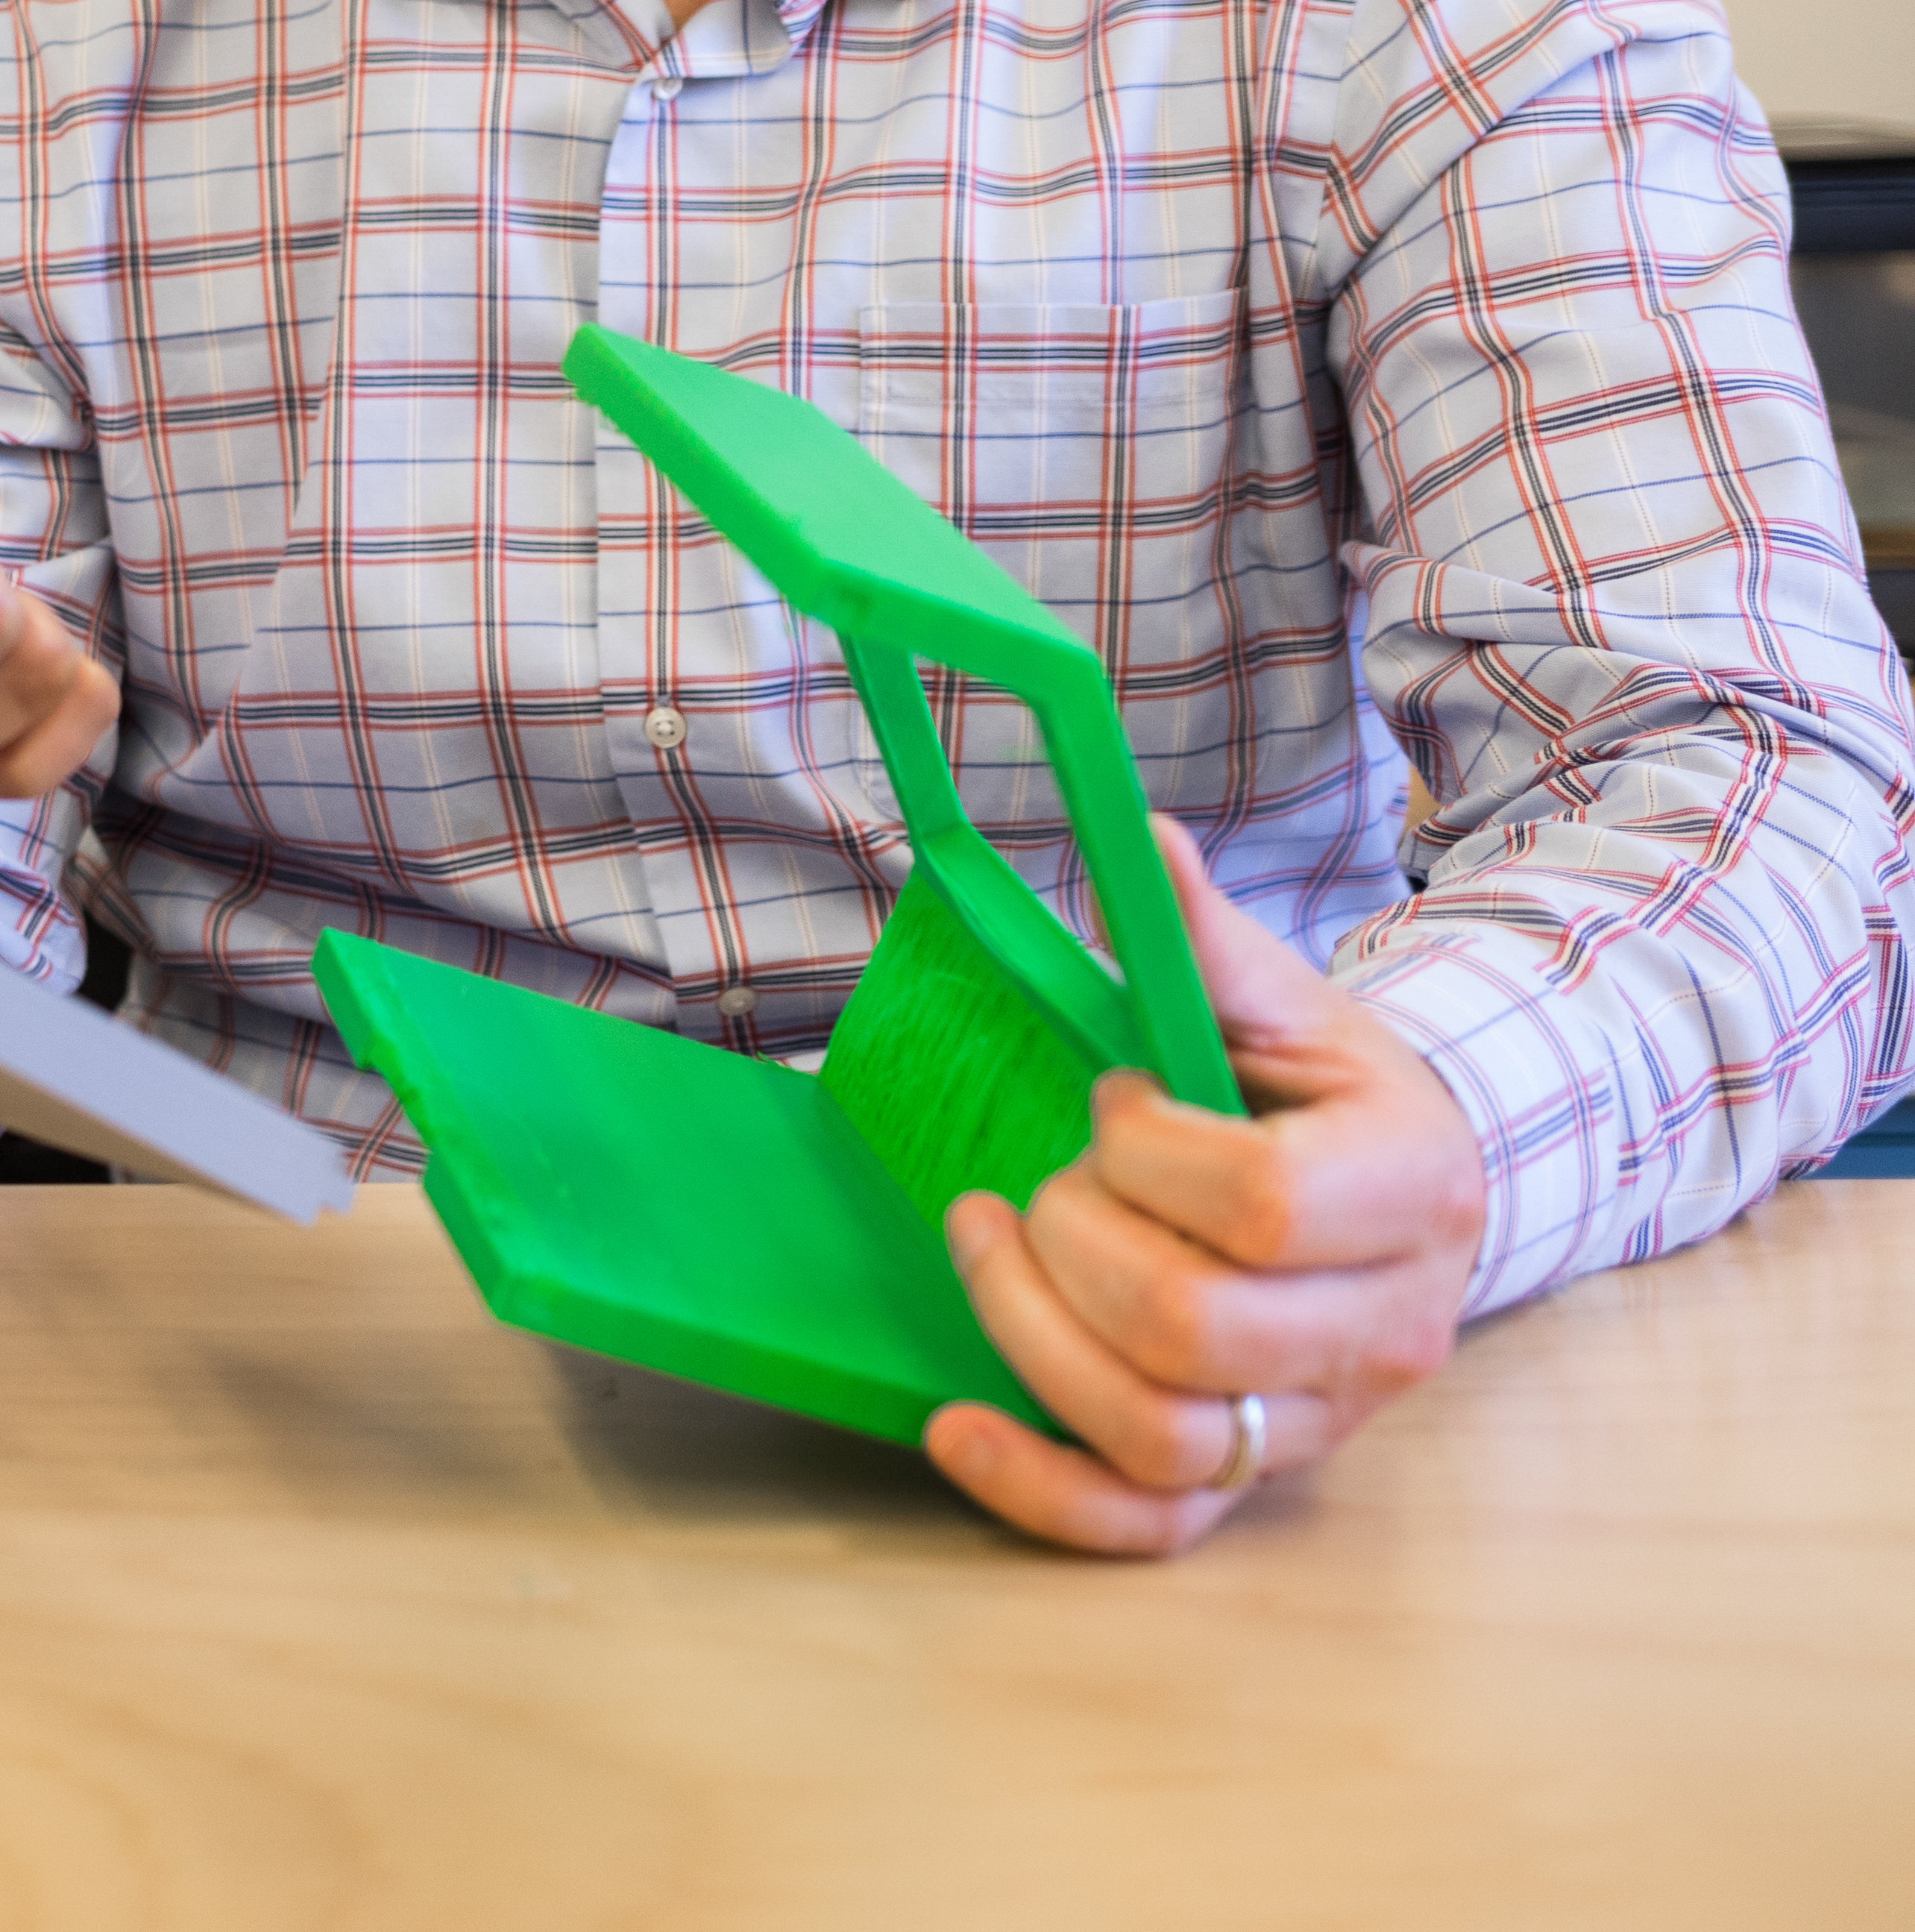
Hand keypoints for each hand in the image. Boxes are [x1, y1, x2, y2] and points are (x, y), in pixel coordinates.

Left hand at [922, 816, 1488, 1553]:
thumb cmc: (1321, 1090)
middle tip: (1043, 1176)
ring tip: (983, 1243)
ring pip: (1160, 1432)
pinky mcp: (1255, 1476)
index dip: (1144, 1149)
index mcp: (1414, 1190)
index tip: (1112, 1097)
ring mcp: (1321, 1421)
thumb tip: (1138, 842)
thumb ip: (1204, 938)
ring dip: (1030, 1337)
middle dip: (1072, 1240)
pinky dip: (1038, 1489)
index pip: (1256, 1204)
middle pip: (1191, 1328)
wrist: (1404, 1189)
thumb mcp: (1283, 1001)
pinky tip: (953, 1418)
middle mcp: (1386, 1329)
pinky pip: (1146, 1526)